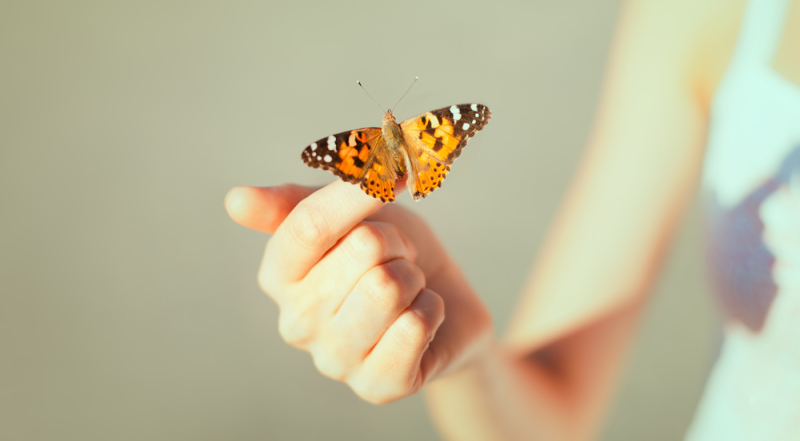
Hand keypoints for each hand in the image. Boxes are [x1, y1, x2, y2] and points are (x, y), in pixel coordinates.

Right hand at [225, 180, 491, 403]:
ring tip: (405, 287)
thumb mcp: (350, 213)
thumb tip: (235, 200)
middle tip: (396, 259)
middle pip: (364, 249)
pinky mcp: (377, 386)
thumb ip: (297, 202)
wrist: (445, 301)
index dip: (357, 195)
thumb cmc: (391, 253)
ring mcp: (334, 360)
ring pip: (389, 287)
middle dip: (396, 244)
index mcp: (278, 275)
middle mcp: (296, 323)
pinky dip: (431, 310)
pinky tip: (420, 318)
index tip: (391, 179)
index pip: (309, 224)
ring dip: (413, 278)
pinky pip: (414, 325)